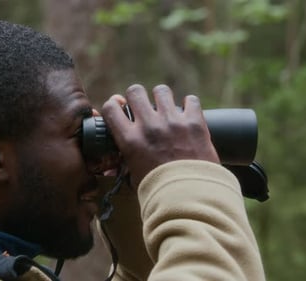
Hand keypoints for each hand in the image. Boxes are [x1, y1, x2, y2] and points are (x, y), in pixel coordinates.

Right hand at [101, 84, 218, 187]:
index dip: (114, 106)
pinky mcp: (194, 123)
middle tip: (144, 108)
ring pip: (161, 90)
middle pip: (135, 91)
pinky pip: (190, 100)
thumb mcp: (134, 179)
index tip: (120, 109)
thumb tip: (110, 170)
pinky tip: (188, 115)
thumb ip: (123, 169)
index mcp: (130, 140)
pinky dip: (189, 106)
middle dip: (138, 97)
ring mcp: (172, 122)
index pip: (111, 108)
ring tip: (167, 109)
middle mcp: (148, 126)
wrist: (191, 199)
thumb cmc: (160, 193)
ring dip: (162, 98)